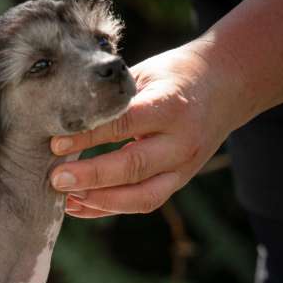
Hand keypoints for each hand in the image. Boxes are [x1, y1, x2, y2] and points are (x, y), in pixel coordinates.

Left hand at [48, 41, 243, 217]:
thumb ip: (113, 98)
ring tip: (64, 198)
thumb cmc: (174, 76)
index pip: (124, 124)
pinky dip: (108, 208)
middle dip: (92, 177)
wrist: (227, 86)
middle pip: (134, 166)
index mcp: (171, 106)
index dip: (89, 136)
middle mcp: (181, 141)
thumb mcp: (146, 74)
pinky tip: (78, 206)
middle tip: (56, 179)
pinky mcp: (179, 181)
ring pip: (143, 196)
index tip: (55, 143)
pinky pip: (144, 202)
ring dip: (100, 201)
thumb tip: (61, 114)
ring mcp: (184, 166)